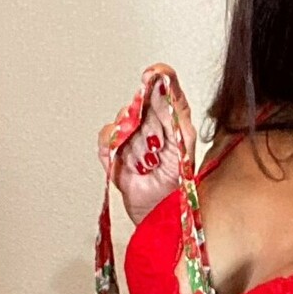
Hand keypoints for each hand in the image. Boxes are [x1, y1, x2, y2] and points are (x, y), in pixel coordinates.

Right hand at [99, 63, 195, 225]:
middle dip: (142, 110)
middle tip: (146, 122)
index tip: (154, 74)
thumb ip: (177, 121)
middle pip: (142, 103)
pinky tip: (120, 158)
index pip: (168, 91)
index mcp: (176, 124)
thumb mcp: (185, 151)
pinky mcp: (116, 156)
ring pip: (123, 120)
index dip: (161, 78)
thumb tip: (167, 97)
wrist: (163, 219)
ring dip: (131, 137)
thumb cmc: (179, 190)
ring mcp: (134, 141)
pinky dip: (110, 146)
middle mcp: (154, 128)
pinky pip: (107, 141)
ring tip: (143, 159)